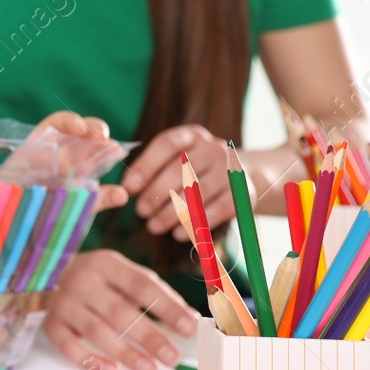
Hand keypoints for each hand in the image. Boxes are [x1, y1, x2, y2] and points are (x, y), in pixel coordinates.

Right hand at [27, 111, 128, 212]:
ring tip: (99, 134)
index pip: (98, 153)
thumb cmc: (42, 211)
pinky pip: (53, 123)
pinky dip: (68, 121)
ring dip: (89, 126)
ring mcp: (52, 145)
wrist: (12, 211)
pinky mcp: (36, 138)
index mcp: (78, 170)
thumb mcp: (75, 205)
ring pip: (74, 126)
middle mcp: (67, 155)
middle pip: (88, 138)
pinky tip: (79, 128)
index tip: (118, 151)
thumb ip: (99, 199)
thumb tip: (124, 194)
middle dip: (100, 135)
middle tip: (110, 144)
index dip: (109, 149)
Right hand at [43, 249, 196, 369]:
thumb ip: (154, 294)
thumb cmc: (100, 281)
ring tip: (150, 369)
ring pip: (95, 330)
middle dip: (149, 336)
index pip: (142, 285)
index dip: (167, 307)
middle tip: (172, 356)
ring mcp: (63, 302)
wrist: (50, 274)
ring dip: (125, 352)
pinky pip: (68, 345)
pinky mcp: (51, 322)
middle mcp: (81, 280)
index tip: (190, 328)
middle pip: (119, 311)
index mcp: (106, 264)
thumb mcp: (123, 275)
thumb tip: (189, 320)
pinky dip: (90, 361)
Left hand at [122, 125, 238, 239]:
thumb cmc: (196, 170)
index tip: (128, 188)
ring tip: (153, 226)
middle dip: (155, 193)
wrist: (242, 175)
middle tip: (140, 211)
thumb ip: (155, 168)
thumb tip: (125, 189)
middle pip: (180, 170)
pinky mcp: (244, 193)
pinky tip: (178, 234)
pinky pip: (218, 210)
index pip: (166, 144)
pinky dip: (196, 224)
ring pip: (197, 193)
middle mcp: (214, 148)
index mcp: (193, 135)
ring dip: (172, 213)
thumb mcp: (179, 160)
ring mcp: (231, 170)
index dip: (145, 166)